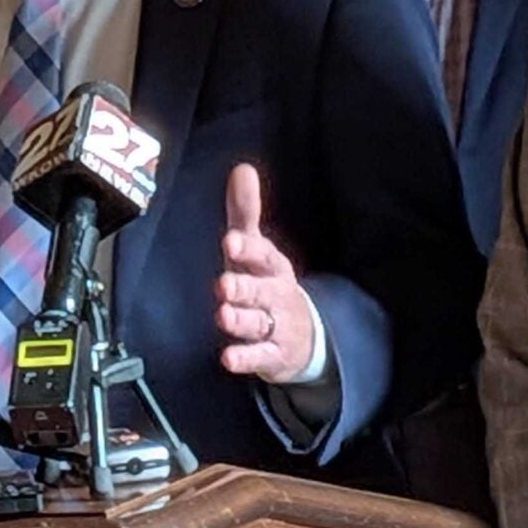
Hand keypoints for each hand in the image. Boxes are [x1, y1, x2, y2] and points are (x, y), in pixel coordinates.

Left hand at [214, 164, 315, 382]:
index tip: (230, 241)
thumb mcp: (257, 248)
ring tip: (223, 316)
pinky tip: (228, 358)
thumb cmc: (268, 283)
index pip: (263, 255)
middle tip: (223, 285)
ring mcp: (276, 326)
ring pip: (257, 324)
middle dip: (243, 288)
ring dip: (240, 321)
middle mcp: (276, 295)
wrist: (304, 336)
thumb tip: (242, 168)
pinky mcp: (272, 355)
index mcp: (273, 267)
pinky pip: (258, 357)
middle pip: (259, 291)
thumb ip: (245, 212)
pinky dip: (244, 359)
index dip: (247, 249)